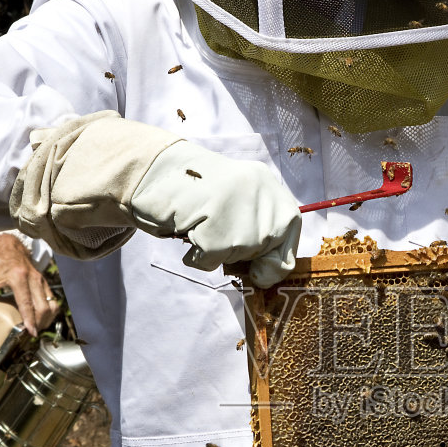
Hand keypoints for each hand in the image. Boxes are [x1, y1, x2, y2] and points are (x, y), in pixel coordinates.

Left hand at [0, 233, 58, 335]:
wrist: (10, 249)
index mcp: (18, 277)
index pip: (27, 302)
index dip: (30, 319)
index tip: (31, 331)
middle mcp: (33, 279)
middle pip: (43, 306)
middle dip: (40, 323)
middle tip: (32, 333)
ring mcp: (41, 281)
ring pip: (52, 305)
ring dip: (46, 319)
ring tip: (38, 328)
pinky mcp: (45, 283)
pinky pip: (53, 301)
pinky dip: (49, 313)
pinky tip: (41, 319)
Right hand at [131, 141, 301, 287]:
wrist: (158, 170)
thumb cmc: (201, 195)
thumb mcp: (242, 204)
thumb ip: (262, 230)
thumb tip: (268, 275)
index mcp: (273, 191)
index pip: (289, 243)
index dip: (270, 264)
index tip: (254, 268)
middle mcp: (263, 196)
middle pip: (263, 255)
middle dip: (238, 254)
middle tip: (216, 229)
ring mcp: (240, 209)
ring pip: (236, 257)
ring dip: (214, 251)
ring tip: (200, 223)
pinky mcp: (216, 224)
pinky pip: (212, 261)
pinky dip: (197, 255)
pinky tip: (189, 229)